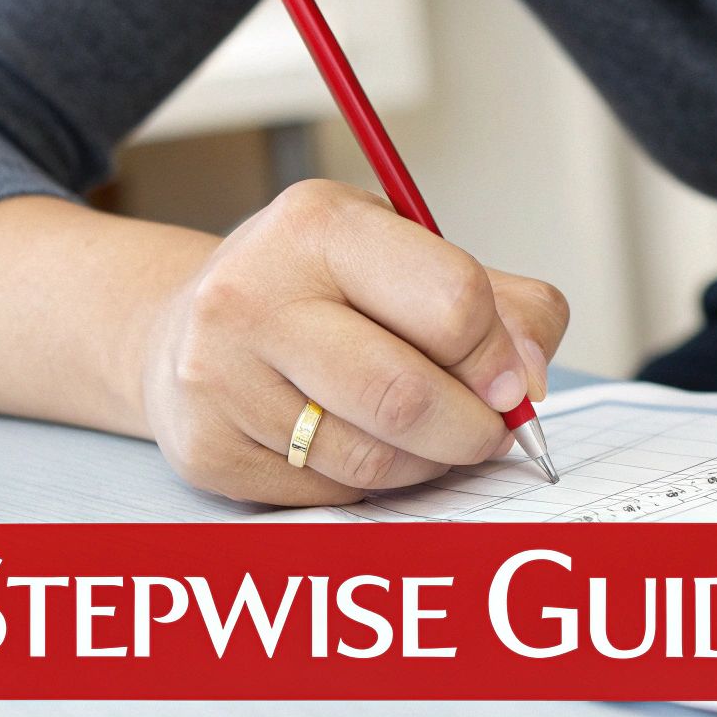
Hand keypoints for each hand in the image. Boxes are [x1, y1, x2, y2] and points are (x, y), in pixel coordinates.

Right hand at [140, 180, 569, 505]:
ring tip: (430, 437)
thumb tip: (530, 381)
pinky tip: (359, 443)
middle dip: (473, 430)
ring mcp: (218, 377)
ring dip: (427, 463)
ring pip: (372, 459)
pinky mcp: (207, 449)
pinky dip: (370, 483)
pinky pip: (330, 492)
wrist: (186, 325)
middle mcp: (252, 294)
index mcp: (318, 224)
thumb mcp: (409, 255)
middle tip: (489, 431)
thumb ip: (500, 305)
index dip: (500, 357)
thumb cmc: (320, 288)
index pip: (451, 302)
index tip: (513, 382)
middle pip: (407, 396)